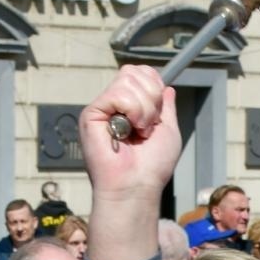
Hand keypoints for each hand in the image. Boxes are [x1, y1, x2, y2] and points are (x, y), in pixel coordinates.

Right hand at [80, 65, 179, 198]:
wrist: (136, 187)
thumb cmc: (151, 168)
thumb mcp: (168, 131)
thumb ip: (166, 107)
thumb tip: (167, 86)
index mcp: (130, 108)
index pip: (141, 73)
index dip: (154, 85)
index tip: (158, 112)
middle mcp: (114, 105)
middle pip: (134, 71)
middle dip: (151, 97)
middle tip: (147, 127)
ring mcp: (102, 108)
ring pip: (128, 80)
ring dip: (144, 108)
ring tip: (139, 132)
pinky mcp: (91, 114)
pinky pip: (117, 94)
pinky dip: (132, 110)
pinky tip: (129, 131)